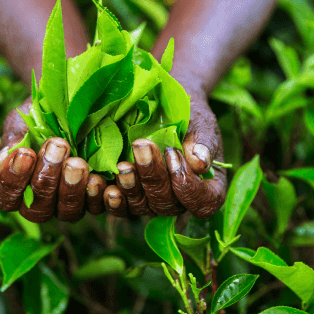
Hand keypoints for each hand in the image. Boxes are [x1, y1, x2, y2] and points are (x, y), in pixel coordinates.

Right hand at [0, 97, 107, 222]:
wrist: (76, 104)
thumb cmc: (42, 117)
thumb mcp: (24, 122)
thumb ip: (13, 141)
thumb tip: (1, 162)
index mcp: (17, 188)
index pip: (6, 198)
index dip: (12, 181)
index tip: (24, 154)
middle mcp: (42, 203)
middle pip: (38, 209)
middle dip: (46, 179)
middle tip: (57, 147)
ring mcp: (69, 205)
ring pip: (68, 212)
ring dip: (71, 188)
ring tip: (77, 162)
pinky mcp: (96, 200)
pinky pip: (98, 206)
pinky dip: (98, 196)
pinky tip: (98, 179)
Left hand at [103, 95, 226, 218]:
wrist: (165, 104)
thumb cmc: (190, 115)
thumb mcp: (201, 123)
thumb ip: (203, 142)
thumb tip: (200, 164)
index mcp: (208, 188)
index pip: (204, 203)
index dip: (188, 187)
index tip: (173, 155)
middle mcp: (181, 200)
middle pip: (168, 205)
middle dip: (153, 177)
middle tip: (141, 147)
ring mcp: (154, 200)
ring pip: (143, 207)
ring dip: (131, 188)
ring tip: (123, 166)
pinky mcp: (131, 197)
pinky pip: (122, 208)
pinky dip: (113, 201)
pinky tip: (105, 186)